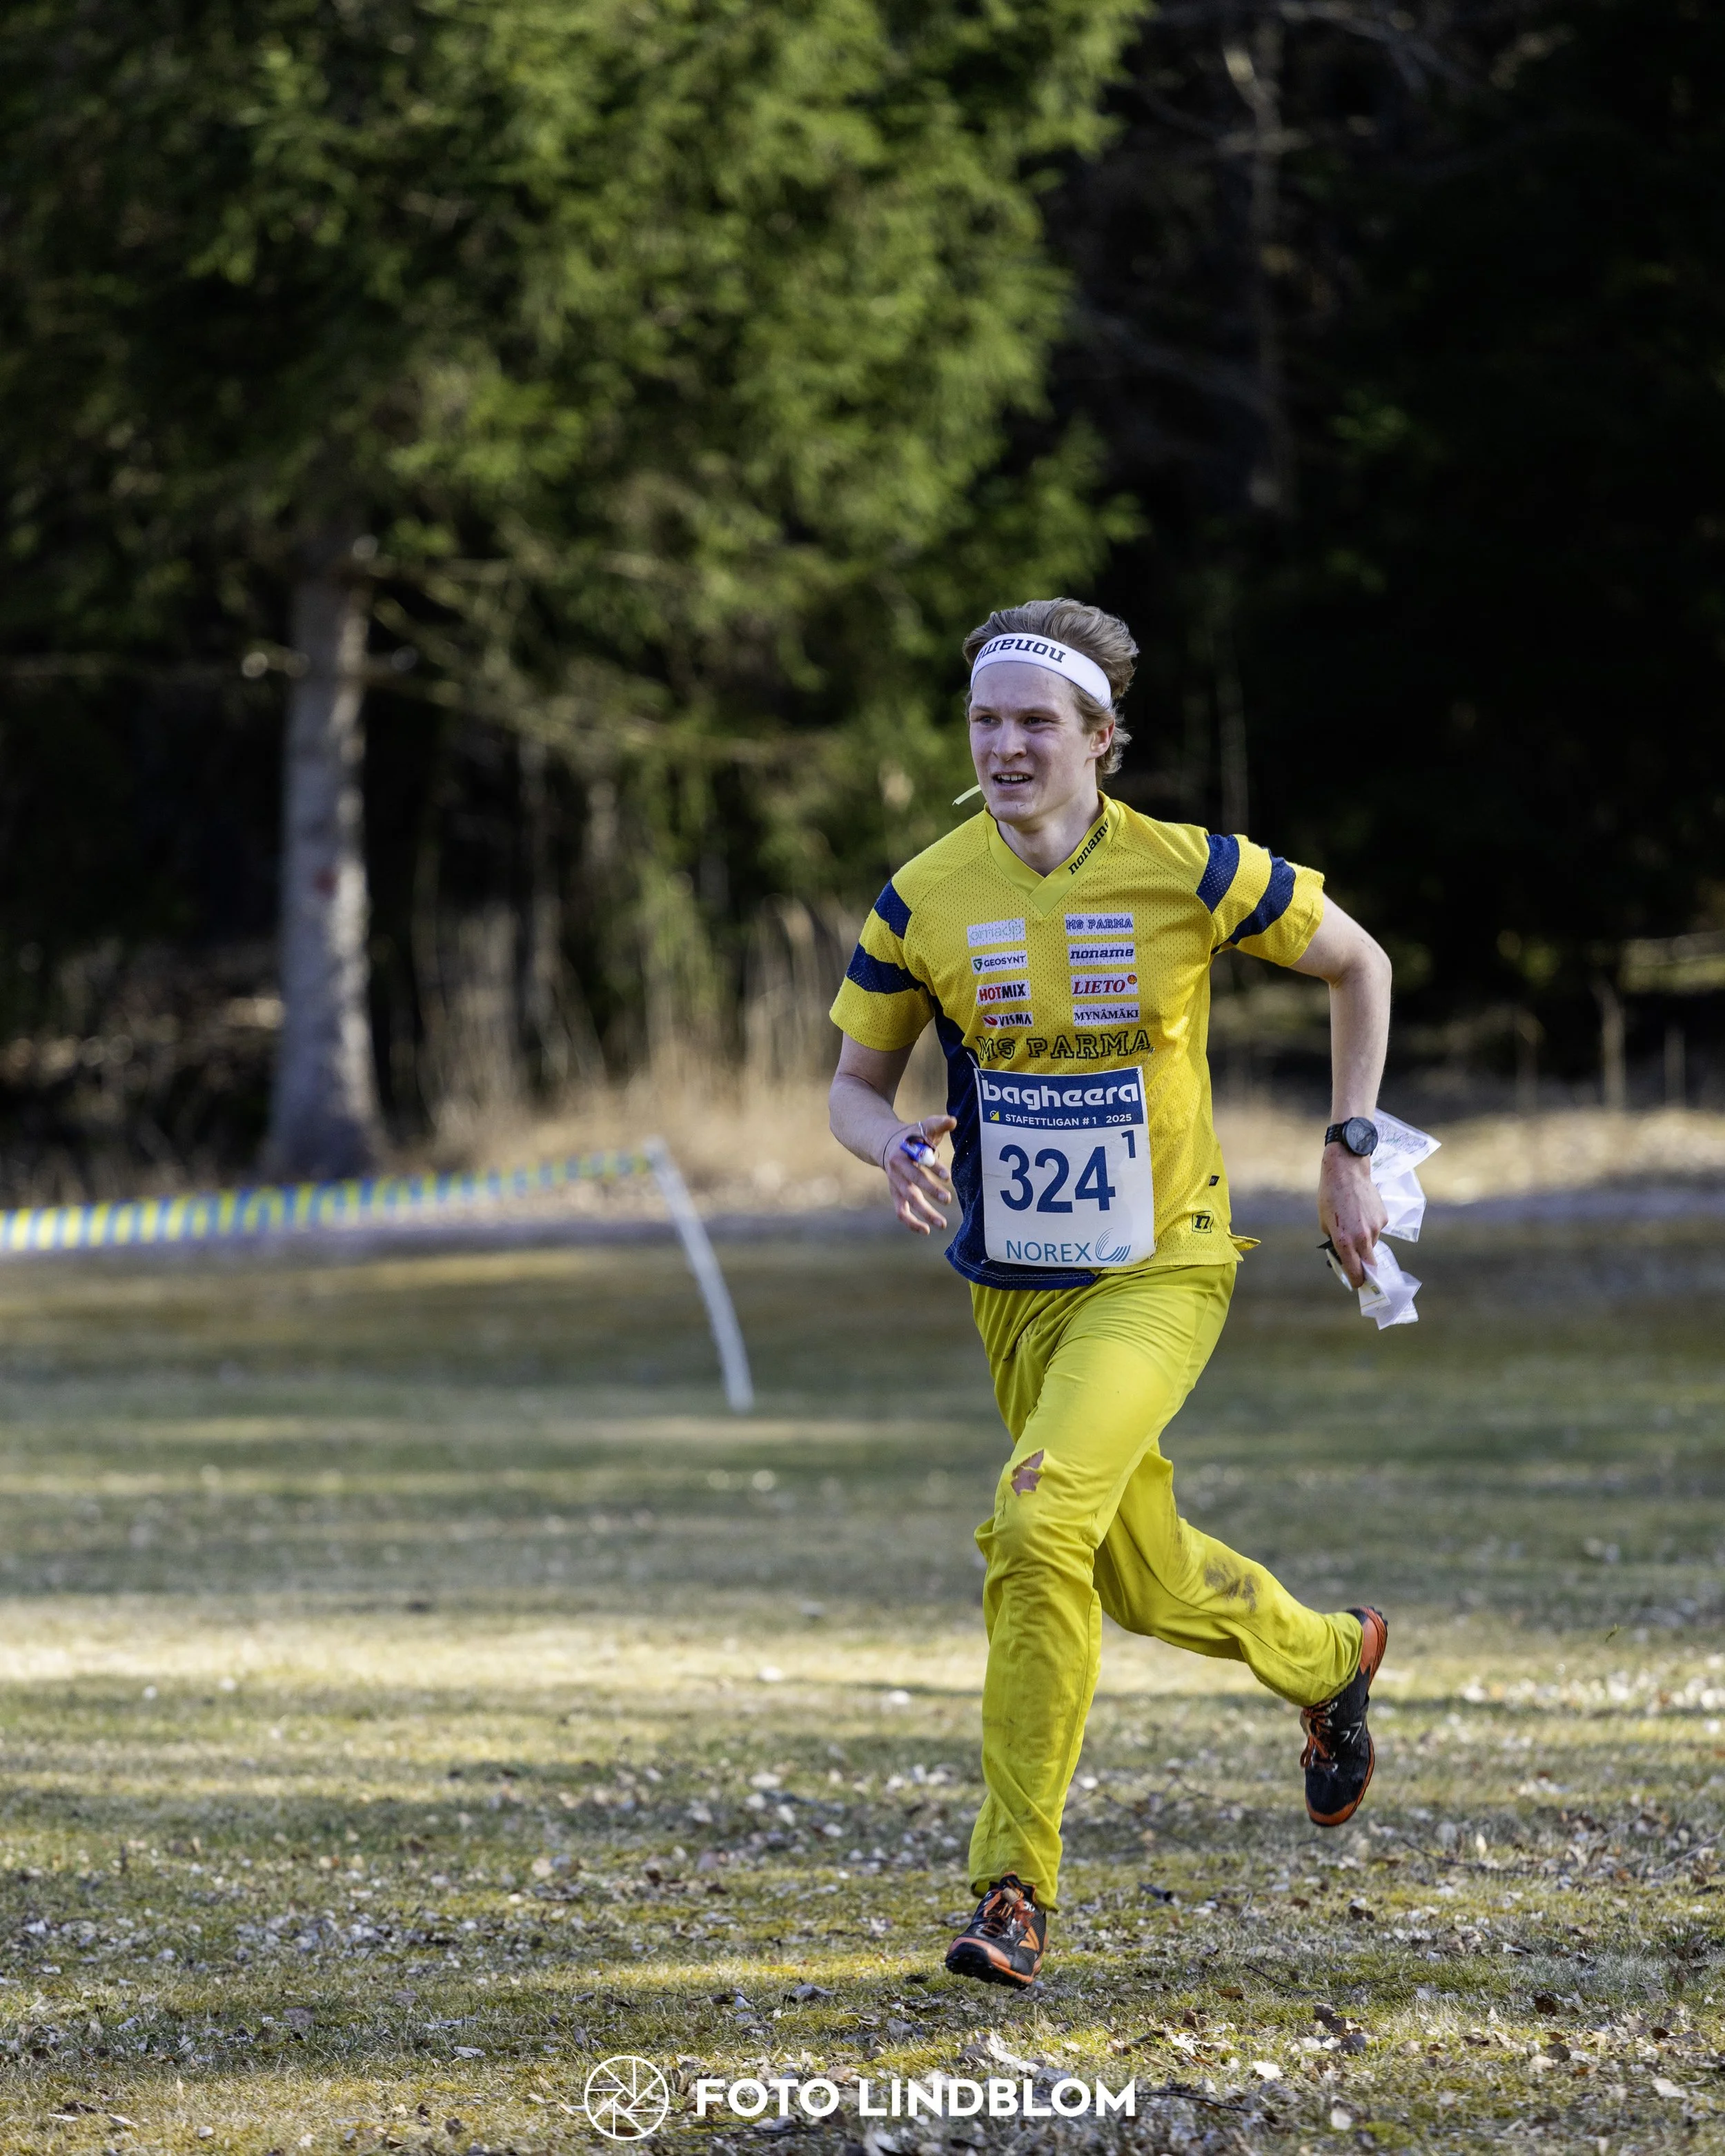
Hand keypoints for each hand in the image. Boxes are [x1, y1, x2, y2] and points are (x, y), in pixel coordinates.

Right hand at [883, 1114, 956, 1235]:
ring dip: (925, 1213)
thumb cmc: (910, 1137)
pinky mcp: (896, 1194)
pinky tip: (926, 1231)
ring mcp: (896, 1183)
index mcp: (905, 1150)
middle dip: (930, 1191)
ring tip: (942, 1224)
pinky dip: (911, 1223)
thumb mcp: (922, 1127)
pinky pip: (900, 1211)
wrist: (883, 1143)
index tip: (947, 1176)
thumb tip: (953, 1120)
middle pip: (914, 1181)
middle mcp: (898, 1168)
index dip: (933, 1166)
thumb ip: (938, 1123)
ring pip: (908, 1200)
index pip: (920, 1159)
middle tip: (948, 1199)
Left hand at [1319, 1145, 1387, 1286]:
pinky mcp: (1384, 1218)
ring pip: (1372, 1244)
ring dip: (1365, 1241)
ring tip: (1354, 1221)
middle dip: (1366, 1271)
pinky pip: (1377, 1230)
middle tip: (1361, 1269)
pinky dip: (1370, 1226)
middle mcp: (1362, 1238)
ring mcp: (1376, 1228)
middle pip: (1370, 1266)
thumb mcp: (1324, 1222)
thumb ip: (1334, 1241)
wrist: (1347, 1172)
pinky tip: (1362, 1212)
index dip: (1357, 1281)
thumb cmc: (1330, 1197)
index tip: (1357, 1284)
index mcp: (1344, 1241)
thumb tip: (1343, 1254)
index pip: (1356, 1272)